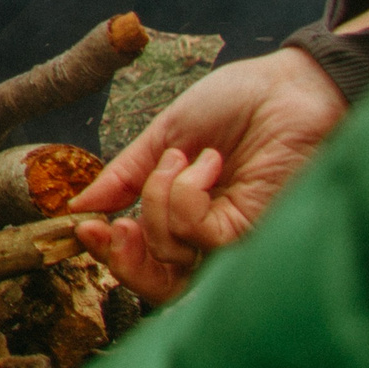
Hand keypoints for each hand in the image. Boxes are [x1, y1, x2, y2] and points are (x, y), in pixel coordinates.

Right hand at [70, 47, 348, 300]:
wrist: (288, 86)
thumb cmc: (237, 103)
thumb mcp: (166, 135)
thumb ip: (125, 173)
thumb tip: (81, 205)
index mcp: (182, 212)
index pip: (142, 255)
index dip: (109, 251)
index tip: (84, 226)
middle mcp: (206, 234)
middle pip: (157, 281)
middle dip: (123, 259)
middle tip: (111, 227)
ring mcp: (229, 237)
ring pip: (171, 256)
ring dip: (158, 204)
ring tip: (182, 158)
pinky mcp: (250, 233)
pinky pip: (198, 232)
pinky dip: (186, 194)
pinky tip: (208, 163)